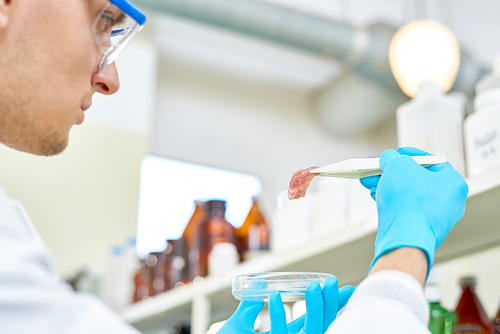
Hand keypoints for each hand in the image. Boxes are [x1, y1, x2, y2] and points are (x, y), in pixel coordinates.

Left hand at [218, 276, 354, 333]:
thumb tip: (261, 283)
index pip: (315, 321)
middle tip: (333, 281)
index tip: (341, 287)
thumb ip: (251, 306)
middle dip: (330, 304)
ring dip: (314, 308)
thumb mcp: (240, 325)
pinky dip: (278, 314)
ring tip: (313, 285)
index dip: (329, 304)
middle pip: (320, 325)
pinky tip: (273, 295)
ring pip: (310, 331)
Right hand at [359, 147, 467, 273]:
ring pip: (407, 195)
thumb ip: (393, 158)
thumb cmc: (408, 202)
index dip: (412, 154)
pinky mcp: (419, 229)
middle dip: (392, 172)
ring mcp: (434, 218)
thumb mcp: (398, 166)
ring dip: (387, 185)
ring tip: (368, 180)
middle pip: (416, 178)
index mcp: (453, 183)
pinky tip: (375, 195)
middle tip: (377, 168)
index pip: (432, 161)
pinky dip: (390, 201)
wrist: (403, 239)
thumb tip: (388, 159)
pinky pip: (404, 209)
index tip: (397, 153)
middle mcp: (448, 202)